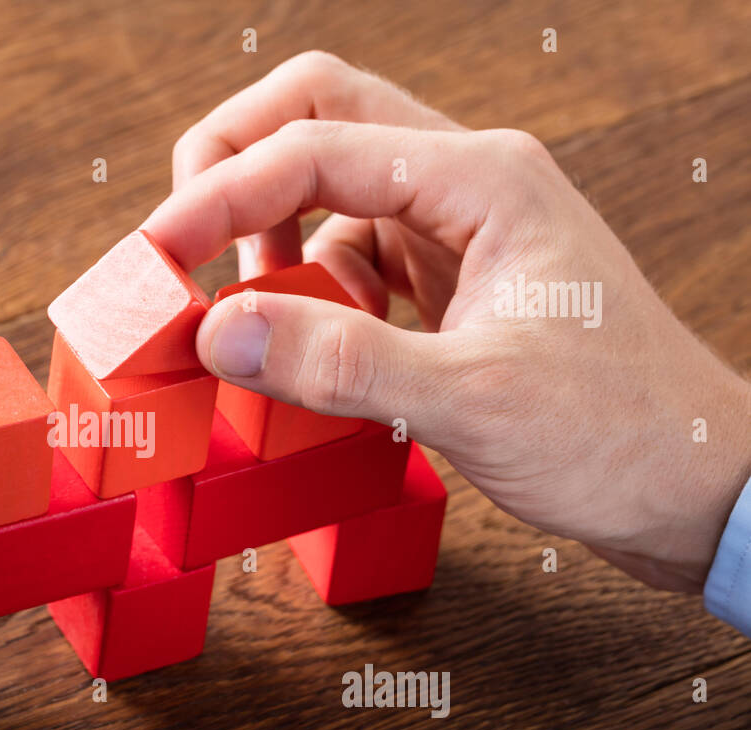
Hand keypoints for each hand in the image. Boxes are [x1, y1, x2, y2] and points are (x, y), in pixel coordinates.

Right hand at [143, 52, 750, 592]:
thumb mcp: (470, 398)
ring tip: (248, 318)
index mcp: (483, 180)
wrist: (697, 484)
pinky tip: (308, 349)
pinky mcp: (450, 283)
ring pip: (328, 190)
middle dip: (235, 165)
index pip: (316, 145)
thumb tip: (219, 330)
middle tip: (179, 238)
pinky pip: (351, 258)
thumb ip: (338, 359)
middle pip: (319, 117)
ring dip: (269, 238)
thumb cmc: (619, 433)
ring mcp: (459, 232)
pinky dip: (308, 292)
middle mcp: (468, 184)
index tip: (160, 256)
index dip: (222, 194)